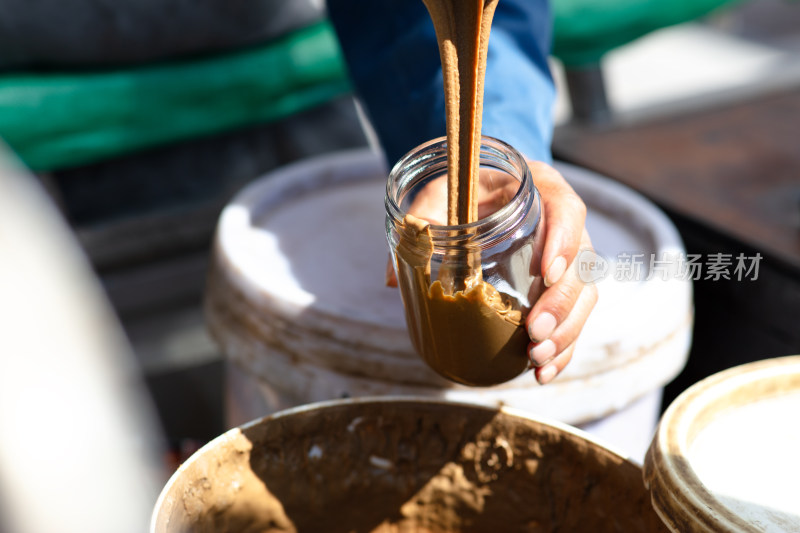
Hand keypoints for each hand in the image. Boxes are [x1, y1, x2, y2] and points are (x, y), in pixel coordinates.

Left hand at [386, 161, 596, 384]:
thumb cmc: (459, 189)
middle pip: (582, 262)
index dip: (563, 242)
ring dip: (566, 331)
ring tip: (536, 357)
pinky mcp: (558, 286)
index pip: (567, 209)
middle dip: (561, 302)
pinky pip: (574, 318)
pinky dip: (564, 347)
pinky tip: (542, 371)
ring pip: (584, 295)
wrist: (477, 190)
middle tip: (533, 331)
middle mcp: (560, 222)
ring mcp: (564, 256)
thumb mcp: (437, 195)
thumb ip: (419, 224)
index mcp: (538, 187)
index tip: (544, 274)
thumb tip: (391, 280)